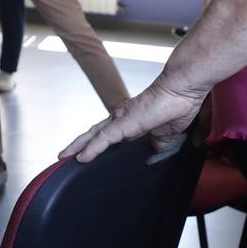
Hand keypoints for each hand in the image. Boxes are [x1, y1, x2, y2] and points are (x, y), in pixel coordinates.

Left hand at [60, 75, 204, 164]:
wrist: (182, 89)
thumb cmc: (178, 103)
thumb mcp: (167, 133)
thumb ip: (158, 143)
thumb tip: (154, 152)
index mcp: (131, 120)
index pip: (108, 134)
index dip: (96, 144)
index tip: (87, 155)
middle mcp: (121, 117)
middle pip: (94, 133)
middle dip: (78, 145)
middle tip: (64, 156)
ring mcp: (121, 119)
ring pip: (93, 135)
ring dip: (77, 147)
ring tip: (63, 157)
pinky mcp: (124, 123)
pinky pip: (103, 139)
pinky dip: (90, 149)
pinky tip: (80, 158)